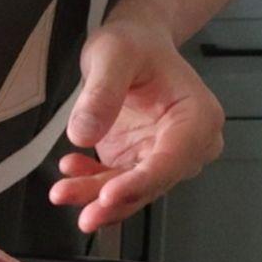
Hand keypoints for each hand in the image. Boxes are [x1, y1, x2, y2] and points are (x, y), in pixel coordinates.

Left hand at [51, 20, 224, 232]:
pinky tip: (70, 169)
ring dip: (94, 197)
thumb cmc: (134, 46)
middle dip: (113, 200)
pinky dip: (89, 182)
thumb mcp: (114, 55)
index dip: (140, 183)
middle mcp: (187, 144)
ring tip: (63, 191)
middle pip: (150, 183)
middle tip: (85, 215)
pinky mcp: (137, 164)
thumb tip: (84, 133)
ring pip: (129, 190)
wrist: (129, 48)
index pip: (171, 160)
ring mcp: (161, 157)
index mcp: (198, 117)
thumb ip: (101, 93)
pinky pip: (113, 184)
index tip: (109, 196)